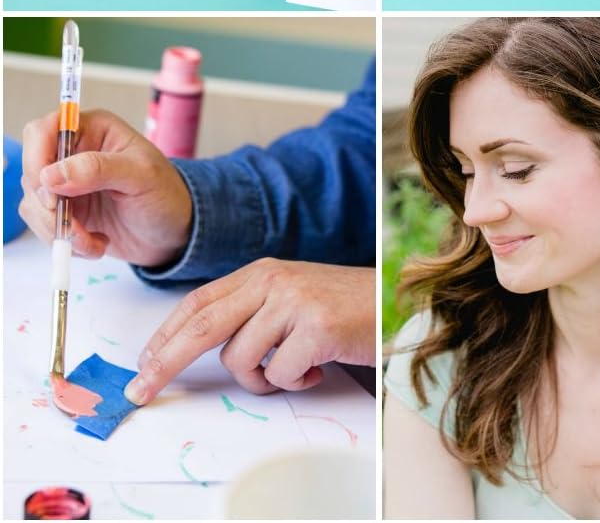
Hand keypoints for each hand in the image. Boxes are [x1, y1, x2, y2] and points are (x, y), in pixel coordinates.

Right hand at [20, 109, 192, 266]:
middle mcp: (74, 154)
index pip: (44, 130)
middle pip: (32, 170)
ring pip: (34, 203)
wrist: (172, 232)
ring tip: (93, 240)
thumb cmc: (166, 195)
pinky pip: (43, 227)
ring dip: (58, 230)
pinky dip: (65, 242)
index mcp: (93, 130)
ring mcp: (66, 184)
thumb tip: (52, 173)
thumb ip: (99, 169)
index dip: (37, 158)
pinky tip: (94, 243)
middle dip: (47, 204)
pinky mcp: (64, 212)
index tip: (49, 190)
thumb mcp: (142, 176)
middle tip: (73, 226)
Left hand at [124, 260, 375, 404]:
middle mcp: (272, 280)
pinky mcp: (316, 326)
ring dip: (262, 380)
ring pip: (242, 360)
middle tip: (141, 390)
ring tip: (293, 368)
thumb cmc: (339, 308)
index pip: (198, 302)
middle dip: (165, 362)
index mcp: (260, 272)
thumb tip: (195, 346)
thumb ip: (248, 313)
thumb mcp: (287, 299)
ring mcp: (294, 301)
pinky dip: (295, 382)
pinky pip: (280, 375)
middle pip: (202, 326)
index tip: (142, 364)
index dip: (164, 334)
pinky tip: (317, 365)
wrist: (393, 305)